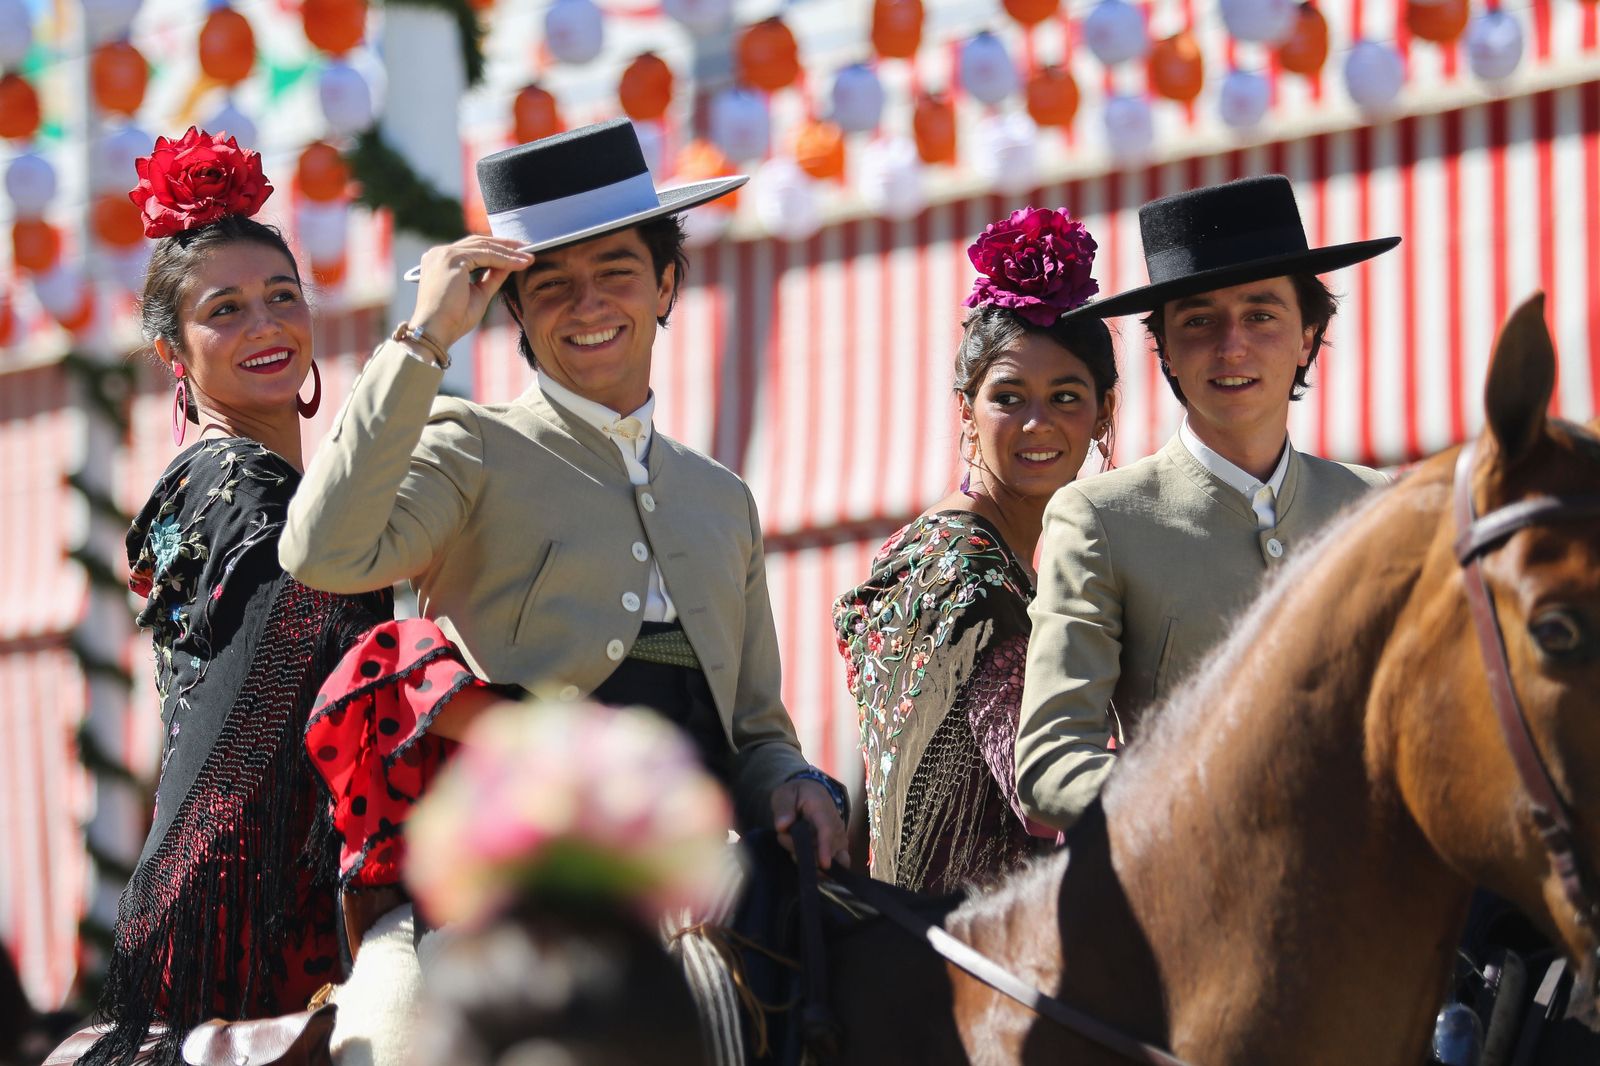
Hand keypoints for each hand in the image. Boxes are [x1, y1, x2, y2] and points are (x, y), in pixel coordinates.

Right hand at [409, 236, 532, 349]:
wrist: (436, 331)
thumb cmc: (453, 319)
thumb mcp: (479, 294)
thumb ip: (492, 277)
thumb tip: (509, 265)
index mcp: (441, 260)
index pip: (473, 248)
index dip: (497, 249)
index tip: (518, 254)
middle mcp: (440, 253)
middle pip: (479, 242)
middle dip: (506, 246)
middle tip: (528, 249)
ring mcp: (445, 254)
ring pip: (485, 247)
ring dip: (509, 252)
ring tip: (529, 257)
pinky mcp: (453, 259)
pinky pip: (486, 255)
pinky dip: (505, 259)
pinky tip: (520, 263)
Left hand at [771, 779, 849, 870]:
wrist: (812, 791)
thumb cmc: (796, 794)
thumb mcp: (784, 794)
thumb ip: (783, 809)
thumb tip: (782, 826)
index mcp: (822, 809)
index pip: (827, 830)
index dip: (825, 848)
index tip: (824, 864)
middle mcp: (836, 824)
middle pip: (828, 850)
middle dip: (804, 852)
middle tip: (783, 836)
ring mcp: (839, 836)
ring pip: (835, 859)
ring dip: (813, 860)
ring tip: (793, 844)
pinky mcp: (840, 846)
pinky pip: (839, 863)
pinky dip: (823, 866)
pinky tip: (806, 858)